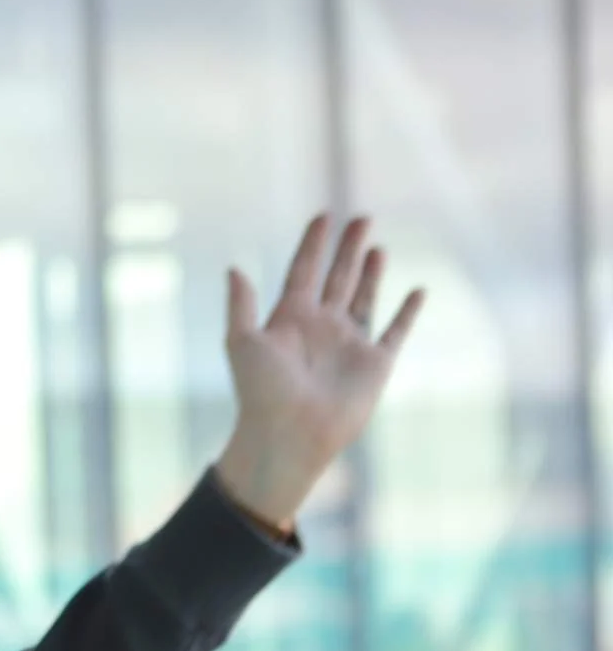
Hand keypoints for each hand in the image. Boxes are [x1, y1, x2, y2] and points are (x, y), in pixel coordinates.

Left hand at [215, 213, 424, 533]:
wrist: (289, 434)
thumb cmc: (261, 392)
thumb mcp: (242, 343)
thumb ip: (241, 305)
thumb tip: (234, 267)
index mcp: (289, 318)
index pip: (302, 271)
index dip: (312, 244)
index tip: (323, 216)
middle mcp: (320, 327)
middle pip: (336, 277)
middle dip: (347, 248)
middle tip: (361, 218)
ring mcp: (348, 344)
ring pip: (363, 297)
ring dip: (370, 272)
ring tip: (377, 246)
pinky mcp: (374, 363)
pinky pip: (395, 331)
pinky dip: (407, 312)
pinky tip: (416, 290)